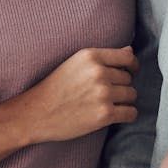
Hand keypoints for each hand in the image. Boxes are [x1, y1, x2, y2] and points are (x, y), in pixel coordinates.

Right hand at [15, 46, 138, 143]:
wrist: (36, 113)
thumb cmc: (54, 89)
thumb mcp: (75, 64)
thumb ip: (102, 58)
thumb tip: (130, 51)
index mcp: (90, 56)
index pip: (127, 58)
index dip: (132, 66)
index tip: (130, 72)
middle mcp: (98, 73)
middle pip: (128, 79)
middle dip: (121, 86)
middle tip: (103, 94)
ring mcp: (102, 94)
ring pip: (131, 95)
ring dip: (123, 101)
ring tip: (106, 104)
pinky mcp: (104, 114)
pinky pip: (131, 113)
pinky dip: (126, 115)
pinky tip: (114, 115)